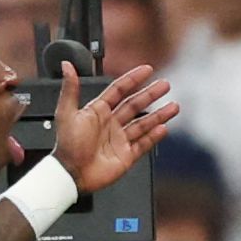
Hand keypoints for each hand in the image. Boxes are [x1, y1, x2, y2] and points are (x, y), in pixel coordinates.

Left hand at [51, 61, 179, 191]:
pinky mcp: (125, 156)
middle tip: (165, 84)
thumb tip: (67, 65)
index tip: (147, 69)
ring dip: (159, 115)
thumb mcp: (66, 113)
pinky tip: (163, 128)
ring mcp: (119, 140)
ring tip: (174, 106)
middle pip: (135, 105)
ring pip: (143, 124)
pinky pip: (143, 144)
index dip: (132, 79)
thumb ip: (70, 89)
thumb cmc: (66, 145)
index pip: (118, 91)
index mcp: (97, 112)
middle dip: (151, 94)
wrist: (71, 174)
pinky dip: (154, 136)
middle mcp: (110, 124)